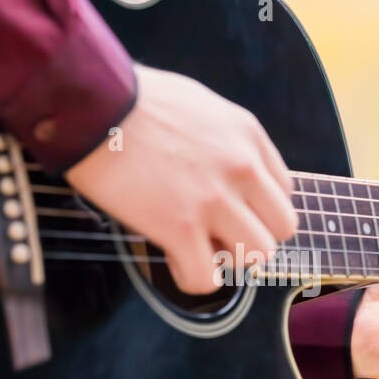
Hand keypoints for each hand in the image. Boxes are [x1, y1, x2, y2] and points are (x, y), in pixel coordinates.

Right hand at [64, 64, 297, 293]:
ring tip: (195, 245)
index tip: (229, 208)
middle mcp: (242, 168)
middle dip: (252, 235)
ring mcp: (214, 200)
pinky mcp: (180, 227)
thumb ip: (223, 138)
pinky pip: (207, 278)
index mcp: (248, 136)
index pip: (284, 191)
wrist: (94, 105)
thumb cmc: (133, 101)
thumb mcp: (200, 105)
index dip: (256, 207)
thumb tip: (219, 164)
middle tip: (217, 231)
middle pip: (282, 228)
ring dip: (227, 258)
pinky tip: (172, 257)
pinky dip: (192, 277)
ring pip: (257, 256)